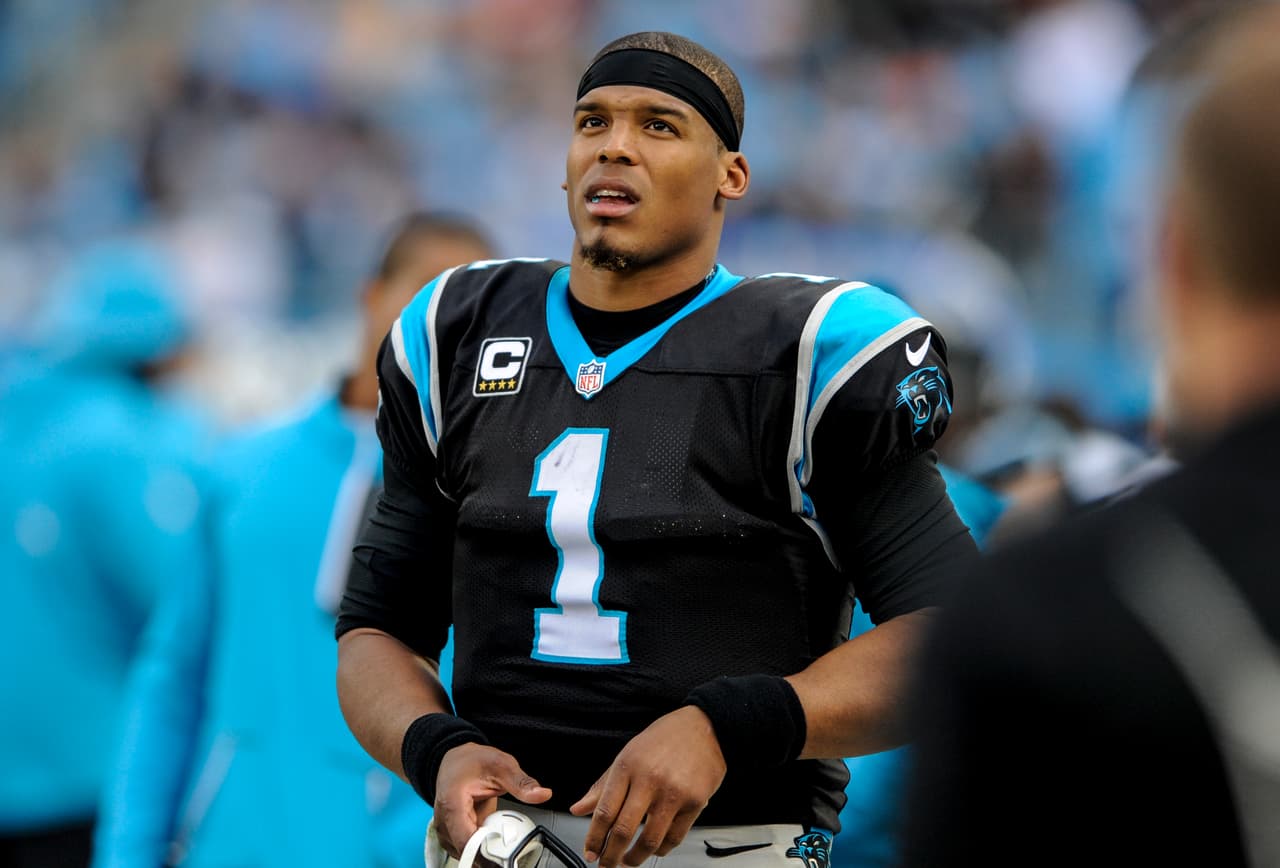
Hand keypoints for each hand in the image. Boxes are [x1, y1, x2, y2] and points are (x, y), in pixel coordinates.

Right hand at [433, 742, 552, 857]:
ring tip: (503, 841)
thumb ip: (522, 783)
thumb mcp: (502, 765)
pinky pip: (466, 851)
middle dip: (489, 855)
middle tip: (509, 851)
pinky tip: (494, 840)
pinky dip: (481, 849)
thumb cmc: (473, 761)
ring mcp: (445, 830)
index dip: (486, 853)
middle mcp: (444, 820)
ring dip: (485, 853)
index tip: (506, 856)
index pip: (466, 841)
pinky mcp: (451, 835)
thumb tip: (542, 794)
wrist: (457, 760)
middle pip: (466, 852)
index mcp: (452, 804)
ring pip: (465, 855)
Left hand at [569, 706, 725, 867]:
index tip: (590, 852)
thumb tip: (579, 808)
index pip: (604, 811)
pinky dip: (661, 849)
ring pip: (649, 840)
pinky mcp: (695, 802)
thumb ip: (603, 785)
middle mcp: (649, 779)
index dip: (594, 838)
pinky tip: (654, 849)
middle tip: (606, 865)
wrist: (704, 727)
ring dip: (635, 858)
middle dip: (611, 856)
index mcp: (627, 766)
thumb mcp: (628, 754)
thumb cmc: (665, 738)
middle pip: (623, 830)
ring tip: (628, 861)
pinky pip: (674, 837)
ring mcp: (673, 792)